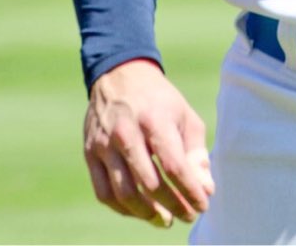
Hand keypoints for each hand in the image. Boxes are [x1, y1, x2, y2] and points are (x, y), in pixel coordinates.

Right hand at [83, 58, 213, 226]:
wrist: (120, 75)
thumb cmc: (160, 100)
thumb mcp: (185, 117)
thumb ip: (197, 153)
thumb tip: (206, 190)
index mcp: (154, 119)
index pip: (174, 166)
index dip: (190, 192)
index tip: (202, 206)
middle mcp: (126, 132)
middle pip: (149, 183)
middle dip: (172, 206)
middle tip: (186, 216)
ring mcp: (104, 144)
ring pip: (123, 193)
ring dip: (146, 214)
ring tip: (164, 220)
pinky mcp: (90, 153)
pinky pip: (103, 192)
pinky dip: (122, 209)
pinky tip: (140, 211)